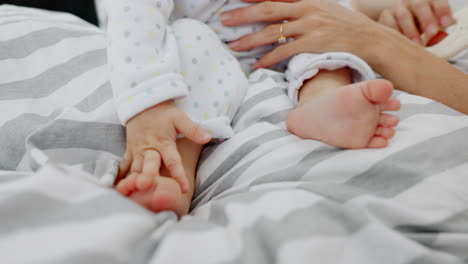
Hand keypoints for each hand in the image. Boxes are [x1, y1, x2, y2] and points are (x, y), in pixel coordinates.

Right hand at [118, 101, 210, 192]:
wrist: (142, 104)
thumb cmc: (163, 113)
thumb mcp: (179, 117)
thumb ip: (192, 129)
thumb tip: (208, 137)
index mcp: (163, 143)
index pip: (172, 161)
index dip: (178, 175)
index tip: (184, 189)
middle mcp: (148, 149)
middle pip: (148, 166)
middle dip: (148, 177)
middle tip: (148, 189)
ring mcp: (137, 151)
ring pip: (134, 169)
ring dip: (134, 181)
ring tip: (134, 193)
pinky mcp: (129, 151)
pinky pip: (123, 165)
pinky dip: (120, 177)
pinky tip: (119, 189)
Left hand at [221, 0, 384, 68]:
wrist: (372, 40)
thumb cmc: (347, 26)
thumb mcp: (326, 9)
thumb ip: (304, 8)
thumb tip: (285, 11)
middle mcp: (307, 10)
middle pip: (268, 10)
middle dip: (243, 14)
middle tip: (224, 19)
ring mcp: (310, 27)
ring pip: (273, 32)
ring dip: (250, 39)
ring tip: (234, 45)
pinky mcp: (314, 45)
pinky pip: (285, 52)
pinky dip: (269, 59)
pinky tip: (257, 65)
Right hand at [378, 0, 454, 44]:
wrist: (399, 28)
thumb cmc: (420, 30)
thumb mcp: (431, 29)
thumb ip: (437, 32)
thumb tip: (442, 38)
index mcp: (429, 1)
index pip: (437, 1)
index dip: (442, 11)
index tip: (446, 24)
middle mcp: (413, 1)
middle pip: (420, 5)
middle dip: (427, 19)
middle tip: (432, 33)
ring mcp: (398, 8)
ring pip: (403, 15)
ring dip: (411, 30)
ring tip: (417, 44)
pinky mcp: (385, 17)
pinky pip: (388, 24)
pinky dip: (395, 34)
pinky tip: (401, 43)